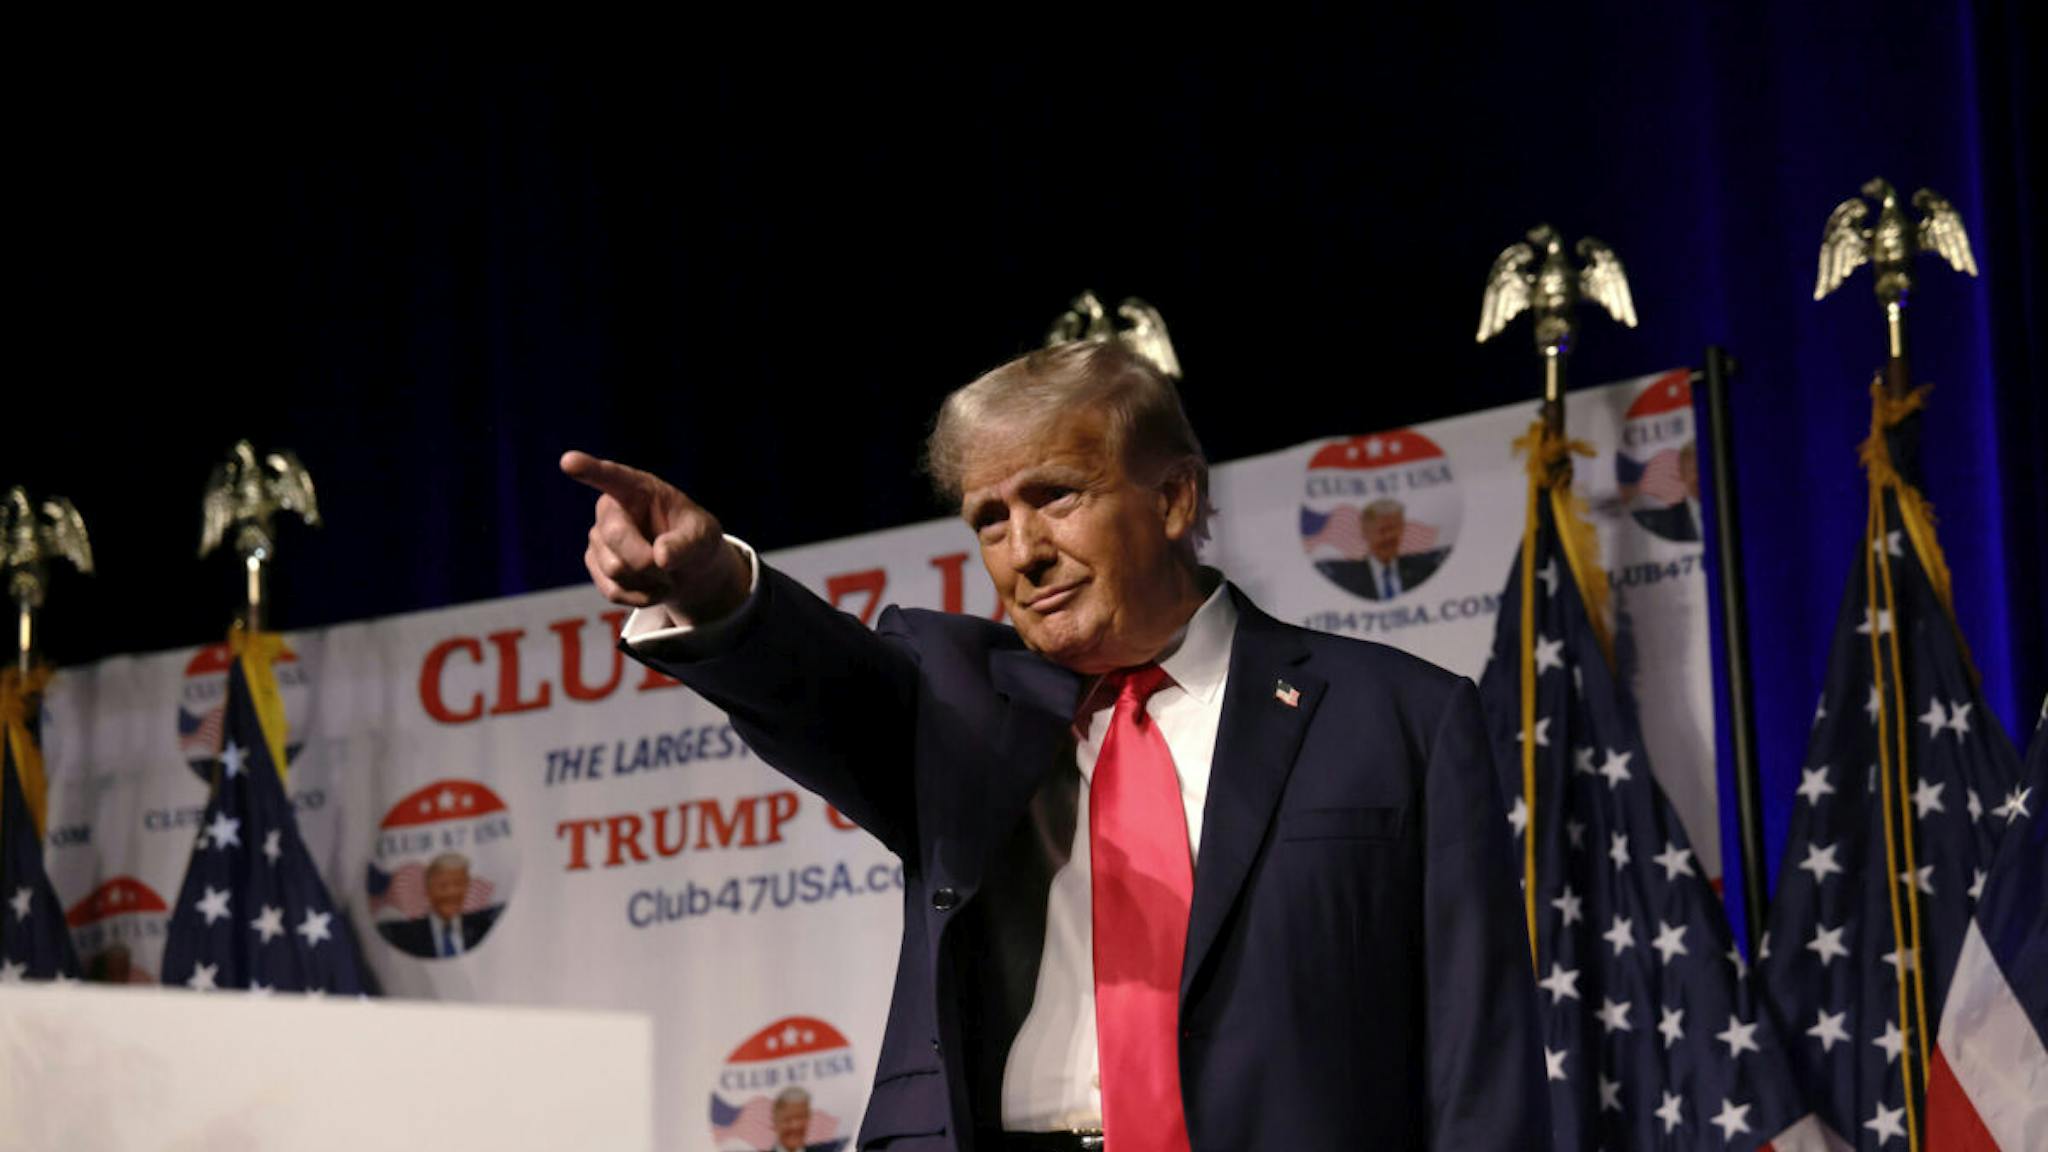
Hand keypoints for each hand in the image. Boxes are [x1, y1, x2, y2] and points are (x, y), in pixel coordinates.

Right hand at [560, 451, 750, 623]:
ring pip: (615, 569)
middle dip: (647, 559)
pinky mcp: (595, 565)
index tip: (569, 461)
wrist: (687, 567)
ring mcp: (598, 538)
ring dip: (649, 580)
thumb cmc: (694, 539)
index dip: (589, 469)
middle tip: (670, 565)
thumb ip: (686, 543)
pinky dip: (641, 597)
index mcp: (637, 488)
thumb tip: (660, 557)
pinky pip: (613, 591)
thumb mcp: (703, 536)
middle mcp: (610, 509)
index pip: (611, 476)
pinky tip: (655, 588)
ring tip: (666, 574)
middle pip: (616, 537)